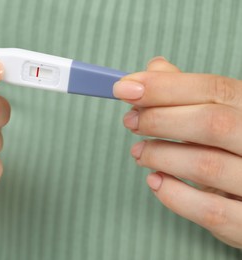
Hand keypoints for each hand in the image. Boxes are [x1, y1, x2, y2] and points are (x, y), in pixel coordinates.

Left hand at [113, 57, 241, 247]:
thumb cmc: (240, 154)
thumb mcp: (226, 119)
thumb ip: (193, 95)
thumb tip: (154, 69)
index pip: (214, 89)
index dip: (164, 87)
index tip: (125, 87)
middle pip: (210, 122)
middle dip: (159, 118)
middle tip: (130, 120)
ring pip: (205, 164)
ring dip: (159, 154)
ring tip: (139, 152)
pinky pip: (208, 209)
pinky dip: (173, 194)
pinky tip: (156, 181)